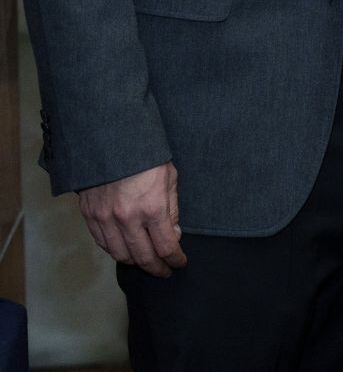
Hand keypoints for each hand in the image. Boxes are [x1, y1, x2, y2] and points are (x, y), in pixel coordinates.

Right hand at [79, 162, 184, 276]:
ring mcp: (105, 219)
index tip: (180, 262)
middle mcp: (127, 218)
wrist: (110, 142)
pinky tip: (125, 251)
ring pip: (120, 254)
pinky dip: (115, 251)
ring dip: (135, 263)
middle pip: (143, 257)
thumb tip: (174, 235)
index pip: (166, 246)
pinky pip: (102, 243)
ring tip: (146, 263)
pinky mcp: (90, 216)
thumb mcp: (169, 178)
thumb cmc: (146, 157)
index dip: (176, 259)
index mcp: (152, 208)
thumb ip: (172, 209)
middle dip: (157, 268)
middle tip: (165, 271)